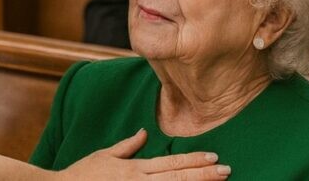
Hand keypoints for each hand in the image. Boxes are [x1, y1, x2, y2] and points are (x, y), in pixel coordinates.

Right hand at [57, 129, 229, 179]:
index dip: (194, 160)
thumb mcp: (104, 156)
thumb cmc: (82, 175)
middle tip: (227, 171)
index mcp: (135, 168)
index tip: (214, 158)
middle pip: (178, 178)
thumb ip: (127, 146)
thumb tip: (143, 132)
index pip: (171, 163)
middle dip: (204, 175)